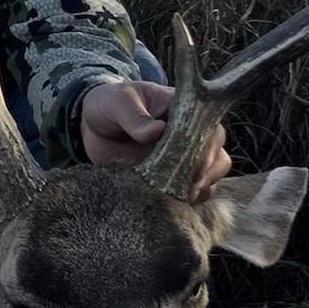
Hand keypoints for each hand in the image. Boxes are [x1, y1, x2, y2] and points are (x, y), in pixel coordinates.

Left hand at [79, 81, 230, 202]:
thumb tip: (157, 131)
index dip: (208, 148)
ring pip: (209, 177)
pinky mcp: (170, 178)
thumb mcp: (118, 103)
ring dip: (201, 189)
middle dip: (208, 174)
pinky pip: (189, 193)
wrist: (91, 125)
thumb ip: (135, 116)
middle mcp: (190, 136)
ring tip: (183, 197)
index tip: (196, 165)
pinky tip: (173, 204)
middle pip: (217, 156)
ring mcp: (182, 159)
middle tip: (190, 188)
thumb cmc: (110, 104)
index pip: (209, 129)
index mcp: (184, 112)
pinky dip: (187, 201)